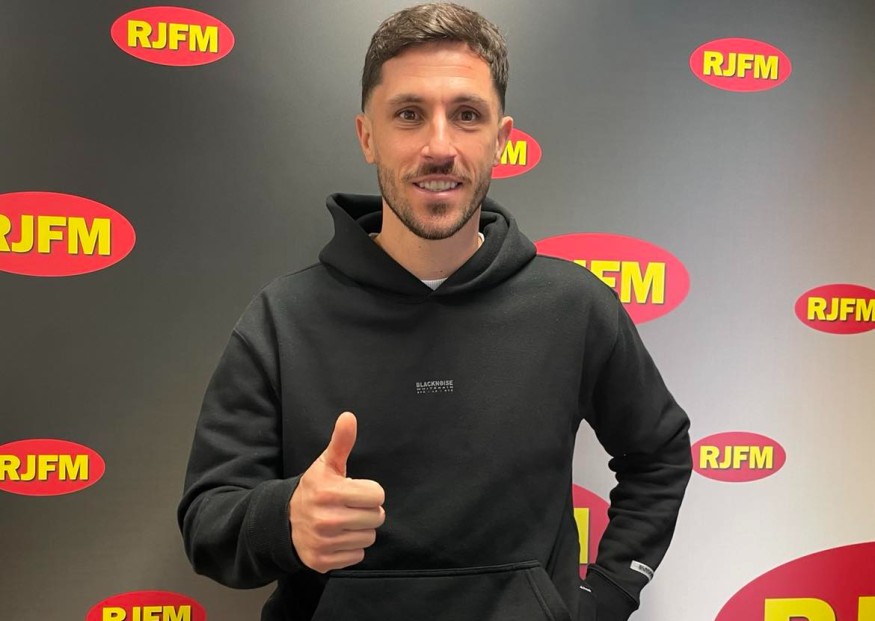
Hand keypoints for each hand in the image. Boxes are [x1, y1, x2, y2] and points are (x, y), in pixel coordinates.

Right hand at [290, 411, 385, 572]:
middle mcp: (326, 519)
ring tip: (343, 522)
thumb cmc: (313, 490)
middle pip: (376, 517)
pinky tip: (337, 538)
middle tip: (350, 507)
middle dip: (366, 511)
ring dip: (360, 530)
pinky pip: (358, 556)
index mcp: (329, 492)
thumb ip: (341, 442)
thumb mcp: (326, 464)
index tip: (354, 491)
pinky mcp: (323, 562)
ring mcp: (324, 543)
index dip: (369, 491)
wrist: (283, 522)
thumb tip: (349, 417)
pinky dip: (350, 548)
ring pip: (369, 537)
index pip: (377, 495)